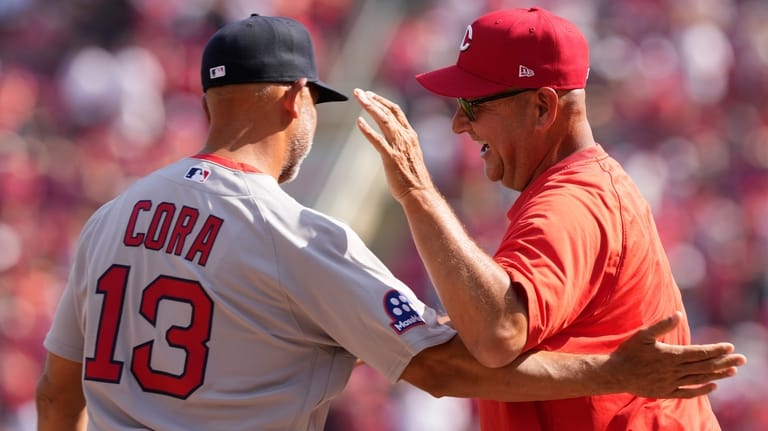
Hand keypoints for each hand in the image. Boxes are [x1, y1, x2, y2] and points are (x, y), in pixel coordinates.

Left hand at [354, 88, 433, 201]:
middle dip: (372, 100)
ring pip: (383, 121)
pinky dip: (368, 130)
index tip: (370, 95)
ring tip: (358, 99)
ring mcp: (398, 147)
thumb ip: (402, 144)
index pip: (396, 111)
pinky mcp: (391, 158)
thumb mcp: (410, 155)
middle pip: (388, 112)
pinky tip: (359, 122)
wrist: (419, 193)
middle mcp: (405, 137)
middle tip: (359, 92)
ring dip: (369, 107)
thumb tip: (393, 139)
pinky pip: (377, 140)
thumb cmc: (414, 178)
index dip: (382, 101)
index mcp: (410, 135)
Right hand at [605, 311, 746, 397]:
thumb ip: (661, 325)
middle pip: (704, 366)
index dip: (715, 350)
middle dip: (724, 361)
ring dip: (718, 374)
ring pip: (699, 378)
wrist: (615, 374)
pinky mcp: (666, 391)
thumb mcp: (642, 334)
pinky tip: (713, 386)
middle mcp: (674, 370)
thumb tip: (678, 315)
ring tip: (733, 371)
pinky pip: (688, 392)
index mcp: (670, 355)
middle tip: (742, 358)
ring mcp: (671, 382)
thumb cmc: (628, 352)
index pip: (699, 352)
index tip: (730, 346)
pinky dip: (702, 390)